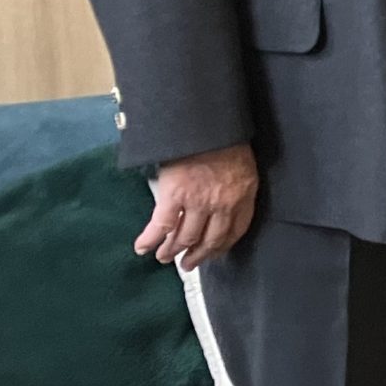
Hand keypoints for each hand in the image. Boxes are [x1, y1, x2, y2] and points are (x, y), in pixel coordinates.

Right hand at [137, 144, 259, 270]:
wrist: (206, 122)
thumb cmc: (224, 137)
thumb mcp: (242, 163)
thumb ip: (236, 185)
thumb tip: (226, 199)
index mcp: (243, 194)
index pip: (236, 230)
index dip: (222, 246)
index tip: (214, 253)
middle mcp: (223, 203)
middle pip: (211, 239)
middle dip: (198, 255)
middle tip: (188, 263)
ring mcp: (198, 201)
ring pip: (185, 237)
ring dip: (173, 250)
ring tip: (166, 257)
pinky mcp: (175, 196)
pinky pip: (162, 225)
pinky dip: (150, 239)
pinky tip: (143, 247)